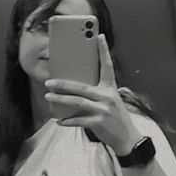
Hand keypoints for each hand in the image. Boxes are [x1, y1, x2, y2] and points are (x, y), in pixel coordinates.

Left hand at [44, 35, 141, 153]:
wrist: (127, 138)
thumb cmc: (116, 117)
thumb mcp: (111, 100)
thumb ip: (97, 92)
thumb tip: (75, 88)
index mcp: (110, 88)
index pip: (107, 66)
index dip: (103, 51)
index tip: (99, 36)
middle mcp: (107, 97)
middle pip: (82, 87)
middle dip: (63, 84)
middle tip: (49, 82)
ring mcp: (103, 110)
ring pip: (77, 102)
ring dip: (60, 100)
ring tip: (48, 97)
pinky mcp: (99, 123)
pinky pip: (79, 120)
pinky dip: (67, 121)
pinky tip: (59, 120)